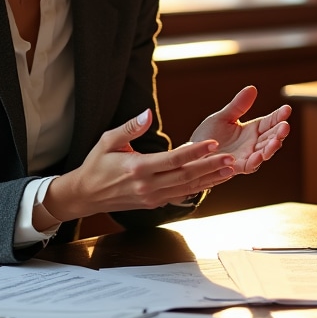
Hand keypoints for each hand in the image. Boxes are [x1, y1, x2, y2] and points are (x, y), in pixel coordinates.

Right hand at [42, 109, 235, 223]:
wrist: (85, 195)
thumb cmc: (96, 164)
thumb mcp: (108, 141)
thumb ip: (130, 128)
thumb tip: (147, 114)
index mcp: (138, 168)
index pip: (173, 159)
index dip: (195, 151)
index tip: (213, 143)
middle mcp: (148, 186)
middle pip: (186, 176)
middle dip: (210, 167)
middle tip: (231, 158)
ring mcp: (152, 197)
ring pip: (186, 188)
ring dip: (209, 179)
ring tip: (229, 170)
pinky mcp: (154, 203)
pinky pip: (180, 195)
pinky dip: (198, 188)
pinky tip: (212, 181)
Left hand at [189, 85, 290, 174]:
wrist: (192, 154)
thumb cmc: (207, 136)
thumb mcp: (223, 117)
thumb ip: (238, 106)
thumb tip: (252, 88)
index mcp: (252, 130)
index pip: (269, 122)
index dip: (279, 116)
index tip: (287, 109)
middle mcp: (252, 144)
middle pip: (271, 137)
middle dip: (279, 133)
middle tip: (285, 126)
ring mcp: (246, 156)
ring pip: (264, 153)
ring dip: (271, 148)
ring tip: (276, 141)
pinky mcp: (235, 167)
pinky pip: (248, 166)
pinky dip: (254, 162)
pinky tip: (258, 156)